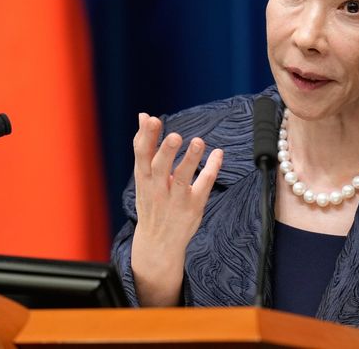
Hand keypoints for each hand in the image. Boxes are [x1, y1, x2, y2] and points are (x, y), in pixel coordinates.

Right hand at [130, 112, 222, 305]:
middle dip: (166, 151)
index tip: (150, 119)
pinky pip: (203, 186)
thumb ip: (145, 146)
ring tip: (198, 141)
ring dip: (190, 160)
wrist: (157, 243)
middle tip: (175, 135)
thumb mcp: (143, 176)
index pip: (141, 155)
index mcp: (143, 178)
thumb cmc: (151, 201)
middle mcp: (157, 188)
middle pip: (159, 167)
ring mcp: (175, 199)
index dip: (145, 137)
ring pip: (183, 178)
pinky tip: (218, 154)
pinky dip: (211, 169)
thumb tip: (143, 115)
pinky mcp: (193, 207)